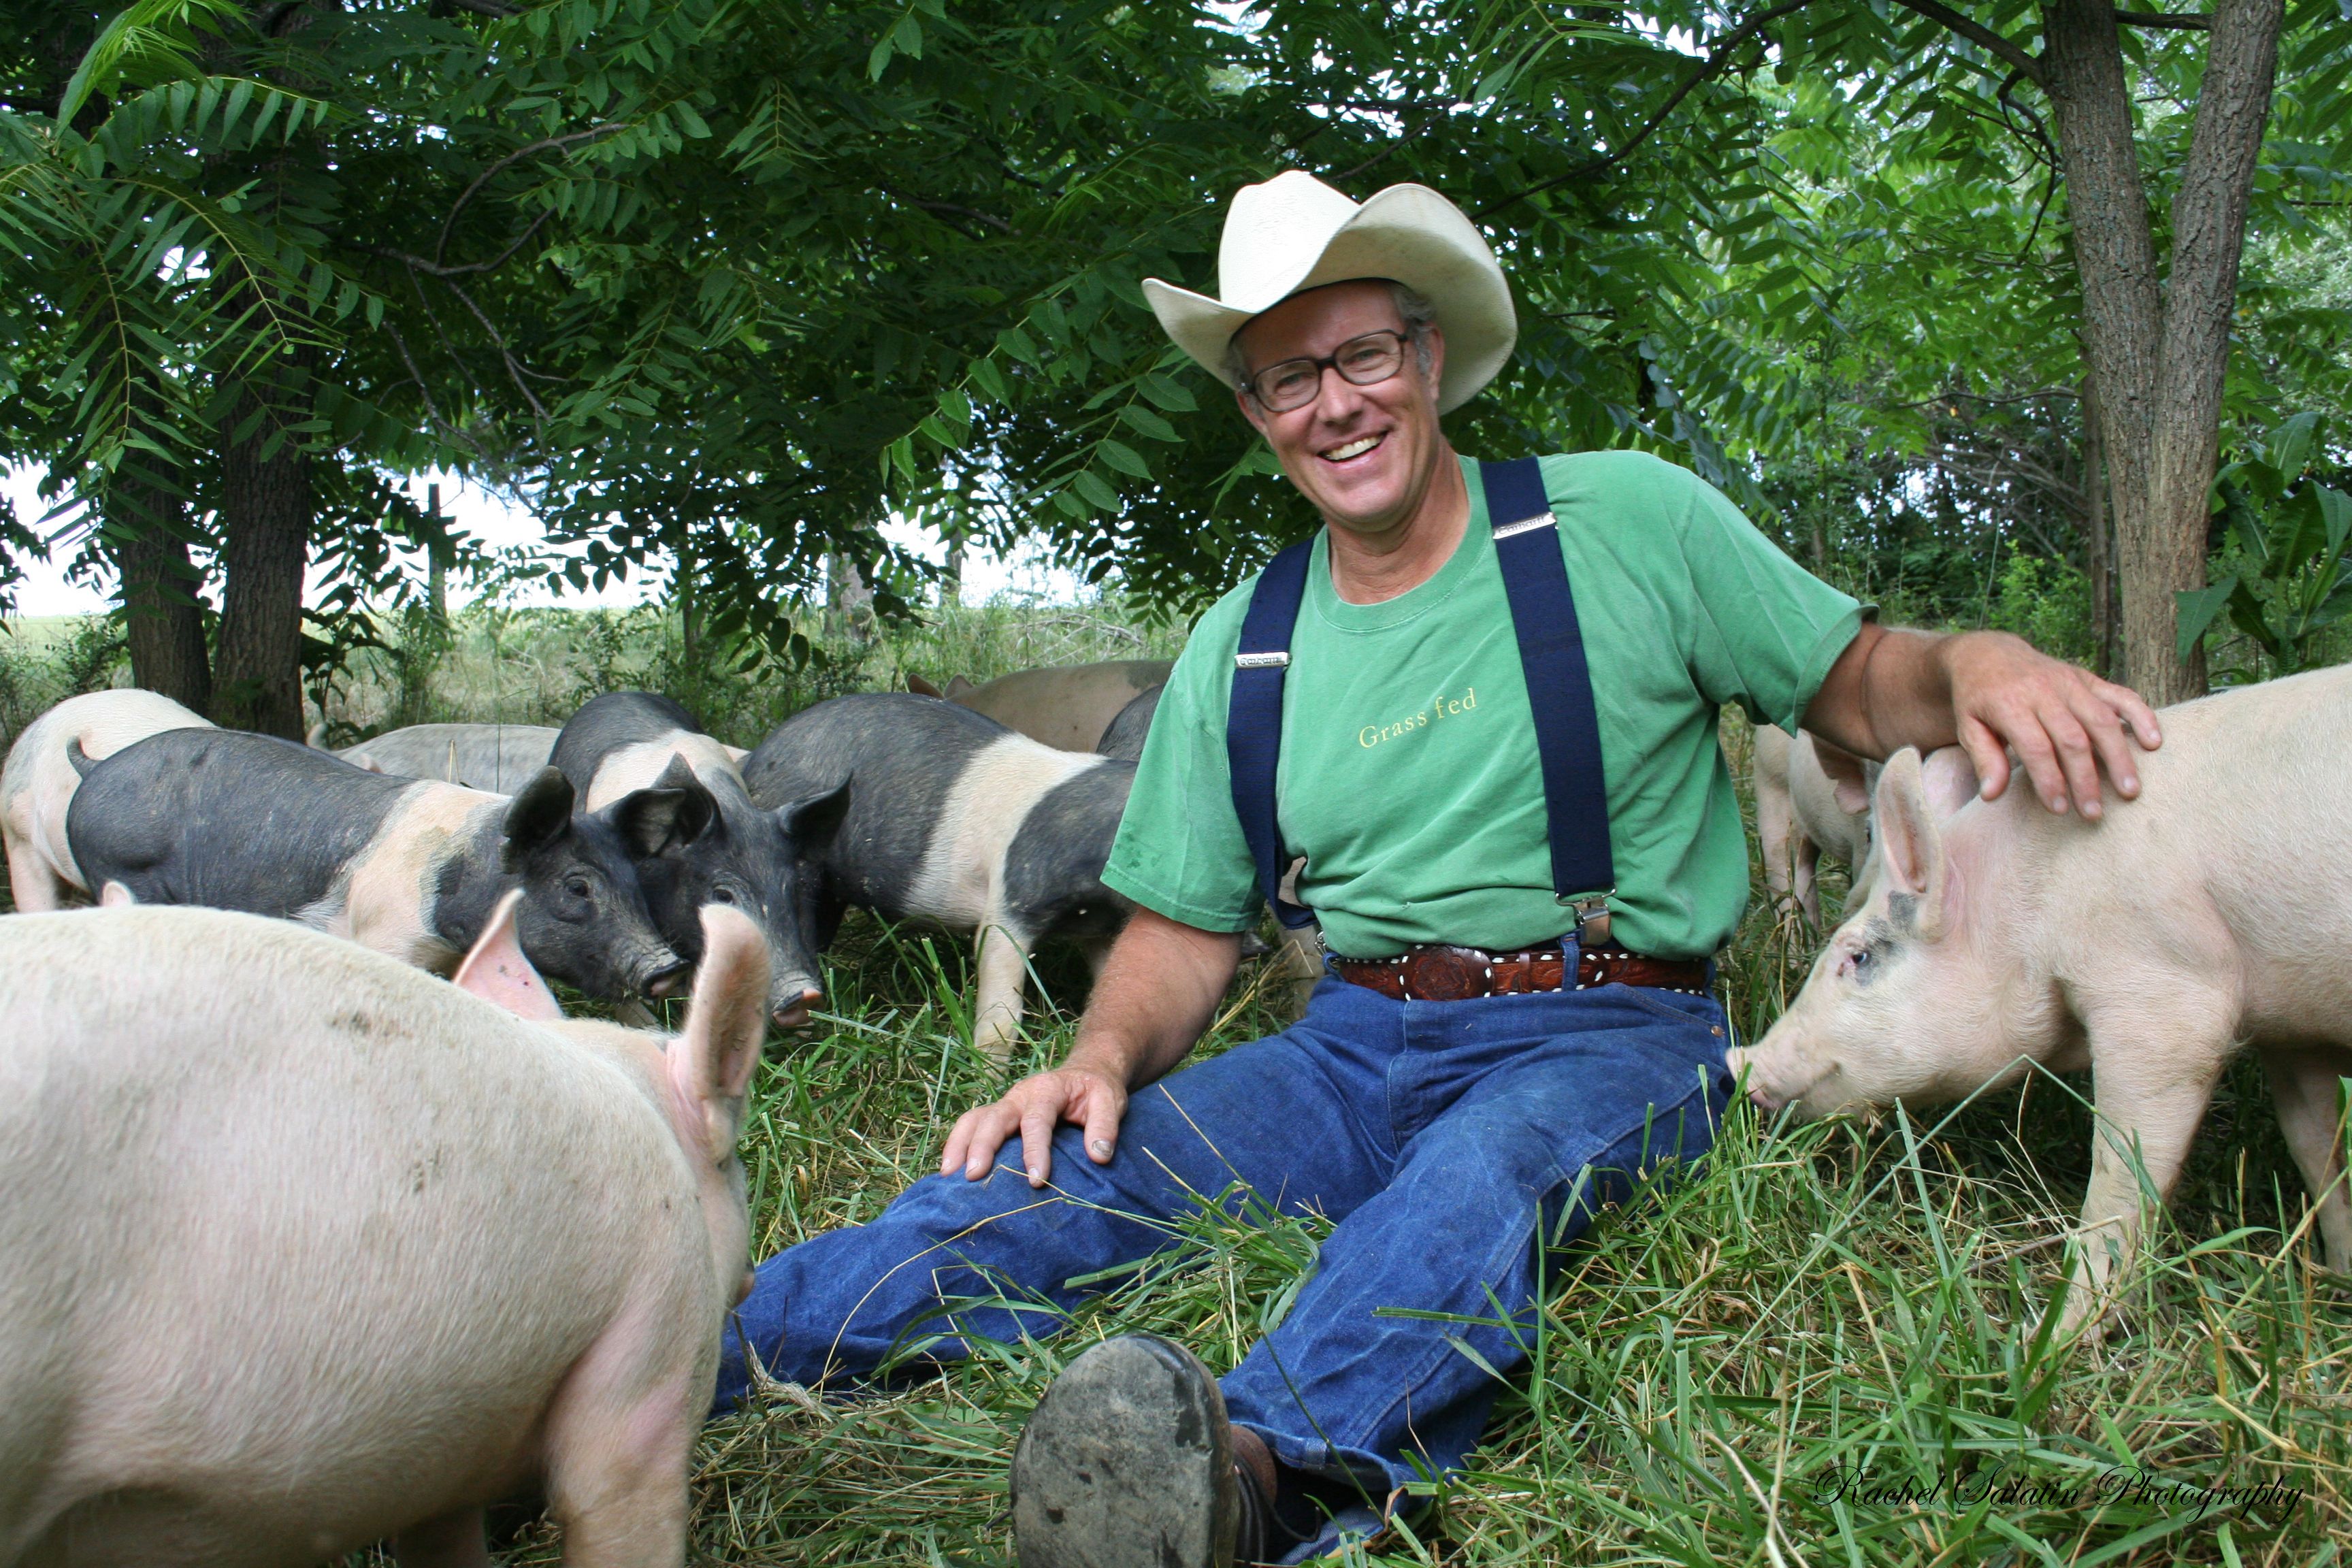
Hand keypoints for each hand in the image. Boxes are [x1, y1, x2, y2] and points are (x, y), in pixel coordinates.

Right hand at [939, 1062, 1129, 1186]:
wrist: (1085, 1074)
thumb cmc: (1096, 1091)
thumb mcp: (1110, 1101)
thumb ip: (1105, 1126)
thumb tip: (1098, 1156)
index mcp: (1046, 1090)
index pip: (1036, 1121)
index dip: (1035, 1151)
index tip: (1036, 1180)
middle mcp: (1019, 1096)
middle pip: (993, 1119)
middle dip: (981, 1147)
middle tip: (974, 1177)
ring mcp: (1004, 1106)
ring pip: (973, 1120)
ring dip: (958, 1146)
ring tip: (949, 1178)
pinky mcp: (997, 1116)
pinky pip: (969, 1127)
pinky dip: (956, 1147)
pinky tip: (950, 1173)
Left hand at [1939, 632, 2161, 819]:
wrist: (1988, 655)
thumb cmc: (1978, 700)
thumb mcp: (1968, 727)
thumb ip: (1983, 759)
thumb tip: (1991, 794)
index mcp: (2010, 703)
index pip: (2037, 747)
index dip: (2050, 780)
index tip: (2058, 809)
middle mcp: (2044, 691)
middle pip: (2073, 739)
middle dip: (2085, 779)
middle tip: (2093, 812)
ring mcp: (2070, 682)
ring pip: (2102, 720)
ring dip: (2119, 757)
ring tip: (2129, 791)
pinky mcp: (2088, 679)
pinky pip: (2121, 695)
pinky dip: (2141, 716)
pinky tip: (2155, 742)